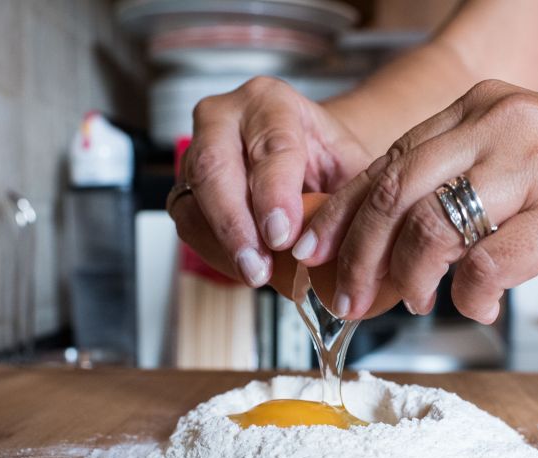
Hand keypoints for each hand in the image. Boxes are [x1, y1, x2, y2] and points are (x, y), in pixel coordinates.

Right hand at [171, 77, 373, 286]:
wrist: (307, 159)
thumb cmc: (328, 161)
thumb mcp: (351, 169)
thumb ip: (348, 197)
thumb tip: (344, 242)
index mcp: (272, 103)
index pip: (270, 145)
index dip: (274, 193)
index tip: (282, 236)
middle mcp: (224, 118)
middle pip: (214, 168)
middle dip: (235, 225)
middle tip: (258, 268)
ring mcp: (196, 150)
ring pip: (192, 198)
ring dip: (221, 244)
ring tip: (253, 275)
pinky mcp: (186, 186)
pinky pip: (188, 221)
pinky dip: (213, 251)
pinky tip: (243, 269)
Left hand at [294, 79, 537, 322]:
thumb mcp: (520, 163)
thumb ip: (458, 186)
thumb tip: (389, 241)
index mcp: (482, 108)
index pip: (389, 161)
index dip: (344, 213)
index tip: (316, 252)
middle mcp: (502, 126)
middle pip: (397, 193)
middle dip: (360, 254)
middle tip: (348, 296)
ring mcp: (536, 167)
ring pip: (433, 229)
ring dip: (411, 279)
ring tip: (417, 302)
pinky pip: (489, 265)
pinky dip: (472, 297)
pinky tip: (479, 308)